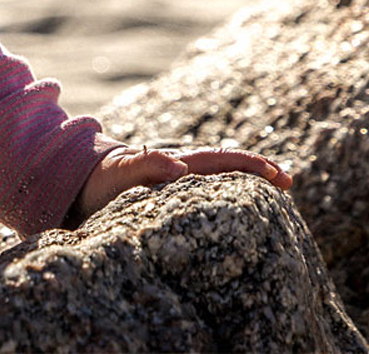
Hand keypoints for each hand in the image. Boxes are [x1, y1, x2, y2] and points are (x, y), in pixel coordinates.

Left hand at [74, 144, 294, 223]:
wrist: (78, 184)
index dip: (251, 164)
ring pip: (220, 177)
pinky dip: (227, 193)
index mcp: (176, 165)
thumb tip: (179, 166)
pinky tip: (240, 209)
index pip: (221, 160)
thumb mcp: (118, 174)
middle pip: (227, 165)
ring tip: (276, 191)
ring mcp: (177, 182)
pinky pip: (206, 191)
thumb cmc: (99, 181)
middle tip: (290, 180)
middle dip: (259, 170)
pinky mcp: (169, 195)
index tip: (279, 173)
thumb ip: (143, 166)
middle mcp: (181, 170)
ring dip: (247, 181)